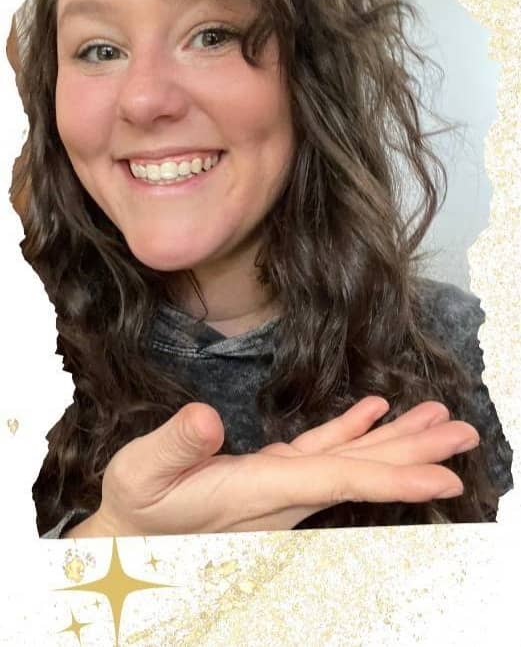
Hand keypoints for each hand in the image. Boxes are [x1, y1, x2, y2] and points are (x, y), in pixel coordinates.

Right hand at [65, 397, 477, 536]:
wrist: (135, 537)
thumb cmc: (138, 507)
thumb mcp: (142, 473)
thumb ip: (174, 446)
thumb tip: (205, 419)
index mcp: (260, 491)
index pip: (339, 482)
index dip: (395, 479)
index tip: (446, 476)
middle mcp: (284, 493)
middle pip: (363, 473)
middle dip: (417, 454)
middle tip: (465, 433)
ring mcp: (283, 485)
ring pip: (351, 460)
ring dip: (396, 440)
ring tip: (435, 418)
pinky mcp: (274, 474)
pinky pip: (324, 452)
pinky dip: (352, 431)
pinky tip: (374, 411)